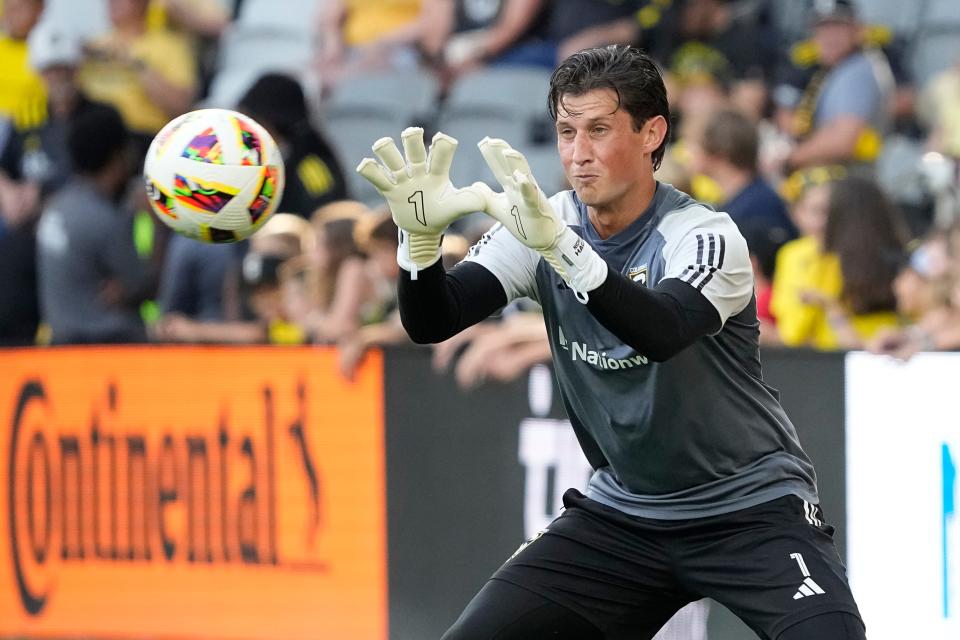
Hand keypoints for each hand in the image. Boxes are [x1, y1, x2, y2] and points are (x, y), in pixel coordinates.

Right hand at [357, 127, 485, 269]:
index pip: (440, 152)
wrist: (424, 230)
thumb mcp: (456, 209)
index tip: (444, 141)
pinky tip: (366, 164)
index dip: (442, 144)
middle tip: (413, 134)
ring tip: (383, 145)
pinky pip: (377, 177)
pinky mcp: (389, 190)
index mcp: (437, 172)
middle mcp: (418, 170)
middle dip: (412, 138)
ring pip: (392, 157)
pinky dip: (370, 169)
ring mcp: (402, 179)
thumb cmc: (441, 213)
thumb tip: (482, 197)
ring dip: (387, 150)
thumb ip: (469, 202)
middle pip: (413, 147)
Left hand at [476, 137, 562, 250]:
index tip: (482, 141)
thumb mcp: (500, 208)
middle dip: (501, 151)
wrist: (545, 239)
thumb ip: (488, 196)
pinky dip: (527, 186)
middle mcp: (523, 186)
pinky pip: (532, 196)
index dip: (491, 155)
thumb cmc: (525, 222)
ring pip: (524, 174)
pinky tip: (521, 178)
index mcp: (513, 186)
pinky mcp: (536, 207)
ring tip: (505, 152)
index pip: (500, 167)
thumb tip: (475, 184)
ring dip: (516, 162)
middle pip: (511, 164)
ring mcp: (531, 195)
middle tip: (489, 140)